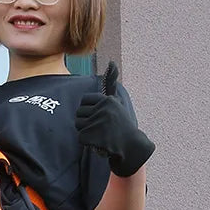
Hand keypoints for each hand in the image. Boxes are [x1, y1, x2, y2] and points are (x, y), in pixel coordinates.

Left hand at [75, 61, 154, 176]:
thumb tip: (111, 62)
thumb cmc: (122, 125)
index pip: (85, 100)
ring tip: (99, 134)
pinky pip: (80, 137)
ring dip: (86, 131)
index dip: (89, 109)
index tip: (97, 115)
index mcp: (107, 100)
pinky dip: (88, 142)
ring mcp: (96, 123)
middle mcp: (102, 110)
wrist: (131, 147)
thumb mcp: (117, 103)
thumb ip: (111, 85)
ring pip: (78, 125)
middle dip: (86, 121)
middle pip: (79, 113)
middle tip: (99, 127)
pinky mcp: (91, 136)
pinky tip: (99, 142)